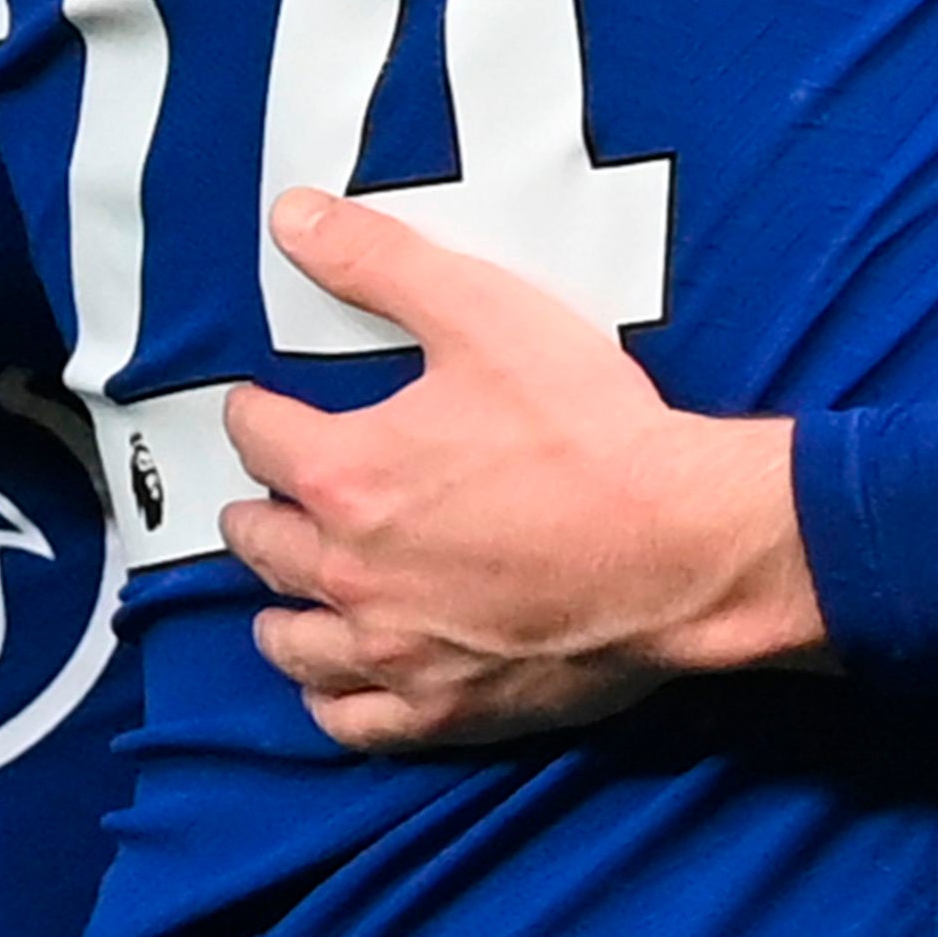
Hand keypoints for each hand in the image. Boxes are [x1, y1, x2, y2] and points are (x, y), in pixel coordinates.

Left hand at [214, 190, 814, 753]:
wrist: (682, 549)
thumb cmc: (588, 434)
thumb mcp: (482, 314)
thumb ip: (378, 262)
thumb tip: (293, 216)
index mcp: (346, 476)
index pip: (255, 436)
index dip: (256, 410)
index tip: (265, 404)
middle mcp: (351, 573)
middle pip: (257, 544)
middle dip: (258, 507)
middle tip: (277, 489)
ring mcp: (395, 651)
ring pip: (290, 642)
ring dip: (282, 605)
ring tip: (297, 580)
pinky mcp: (444, 709)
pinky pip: (348, 720)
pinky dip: (332, 695)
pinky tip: (342, 670)